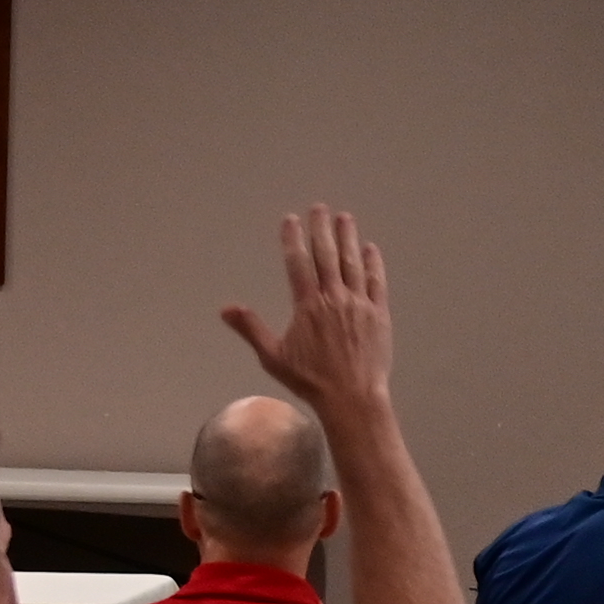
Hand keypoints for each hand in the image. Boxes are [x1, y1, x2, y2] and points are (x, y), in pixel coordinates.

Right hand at [226, 205, 397, 424]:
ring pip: (352, 263)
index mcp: (307, 305)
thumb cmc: (310, 380)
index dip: (293, 239)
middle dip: (321, 229)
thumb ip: (251, 328)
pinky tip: (371, 249)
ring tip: (344, 218)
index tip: (291, 220)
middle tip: (319, 207)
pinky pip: (376, 282)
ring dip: (348, 238)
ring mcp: (359, 304)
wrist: (352, 396)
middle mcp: (333, 298)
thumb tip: (225, 309)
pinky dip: (373, 263)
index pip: (298, 263)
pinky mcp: (379, 313)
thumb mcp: (274, 356)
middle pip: (326, 255)